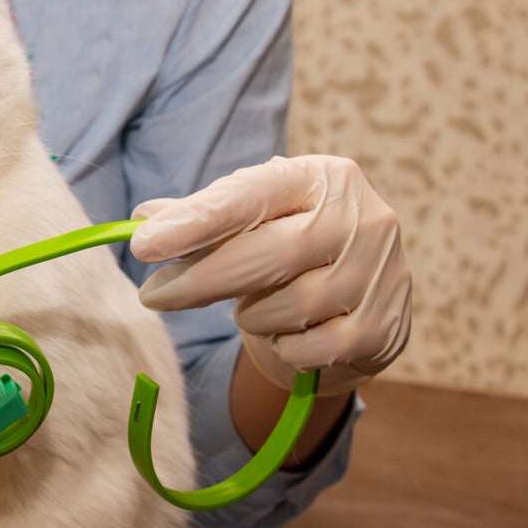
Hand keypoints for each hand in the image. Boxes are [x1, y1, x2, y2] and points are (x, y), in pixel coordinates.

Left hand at [130, 155, 410, 395]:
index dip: (196, 220)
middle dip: (202, 280)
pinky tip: (285, 334)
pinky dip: (283, 347)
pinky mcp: (385, 328)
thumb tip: (143, 220)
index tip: (143, 244)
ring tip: (251, 307)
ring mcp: (380, 274)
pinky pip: (310, 350)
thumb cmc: (290, 246)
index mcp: (322, 177)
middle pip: (270, 254)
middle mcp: (362, 218)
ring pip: (289, 307)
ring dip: (252, 315)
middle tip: (154, 293)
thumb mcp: (251, 219)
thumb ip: (202, 216)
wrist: (355, 298)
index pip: (252, 195)